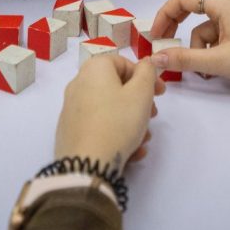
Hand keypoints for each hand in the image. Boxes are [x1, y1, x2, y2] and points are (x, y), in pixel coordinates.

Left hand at [54, 54, 164, 171]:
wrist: (85, 167)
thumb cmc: (117, 122)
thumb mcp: (141, 93)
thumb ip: (147, 72)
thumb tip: (144, 64)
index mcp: (94, 68)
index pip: (125, 63)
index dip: (146, 77)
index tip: (160, 94)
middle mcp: (78, 84)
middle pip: (116, 88)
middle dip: (139, 103)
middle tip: (152, 117)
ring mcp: (71, 109)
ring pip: (109, 109)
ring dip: (130, 122)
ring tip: (143, 140)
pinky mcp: (69, 132)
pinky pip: (97, 126)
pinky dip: (115, 133)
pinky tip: (130, 152)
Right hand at [149, 0, 229, 83]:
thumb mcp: (217, 61)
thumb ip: (185, 59)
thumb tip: (155, 58)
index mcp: (220, 3)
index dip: (164, 14)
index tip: (154, 35)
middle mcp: (225, 4)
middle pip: (190, 9)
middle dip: (176, 29)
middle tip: (164, 47)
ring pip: (203, 28)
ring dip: (197, 49)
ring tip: (204, 71)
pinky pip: (215, 35)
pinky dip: (210, 50)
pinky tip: (214, 69)